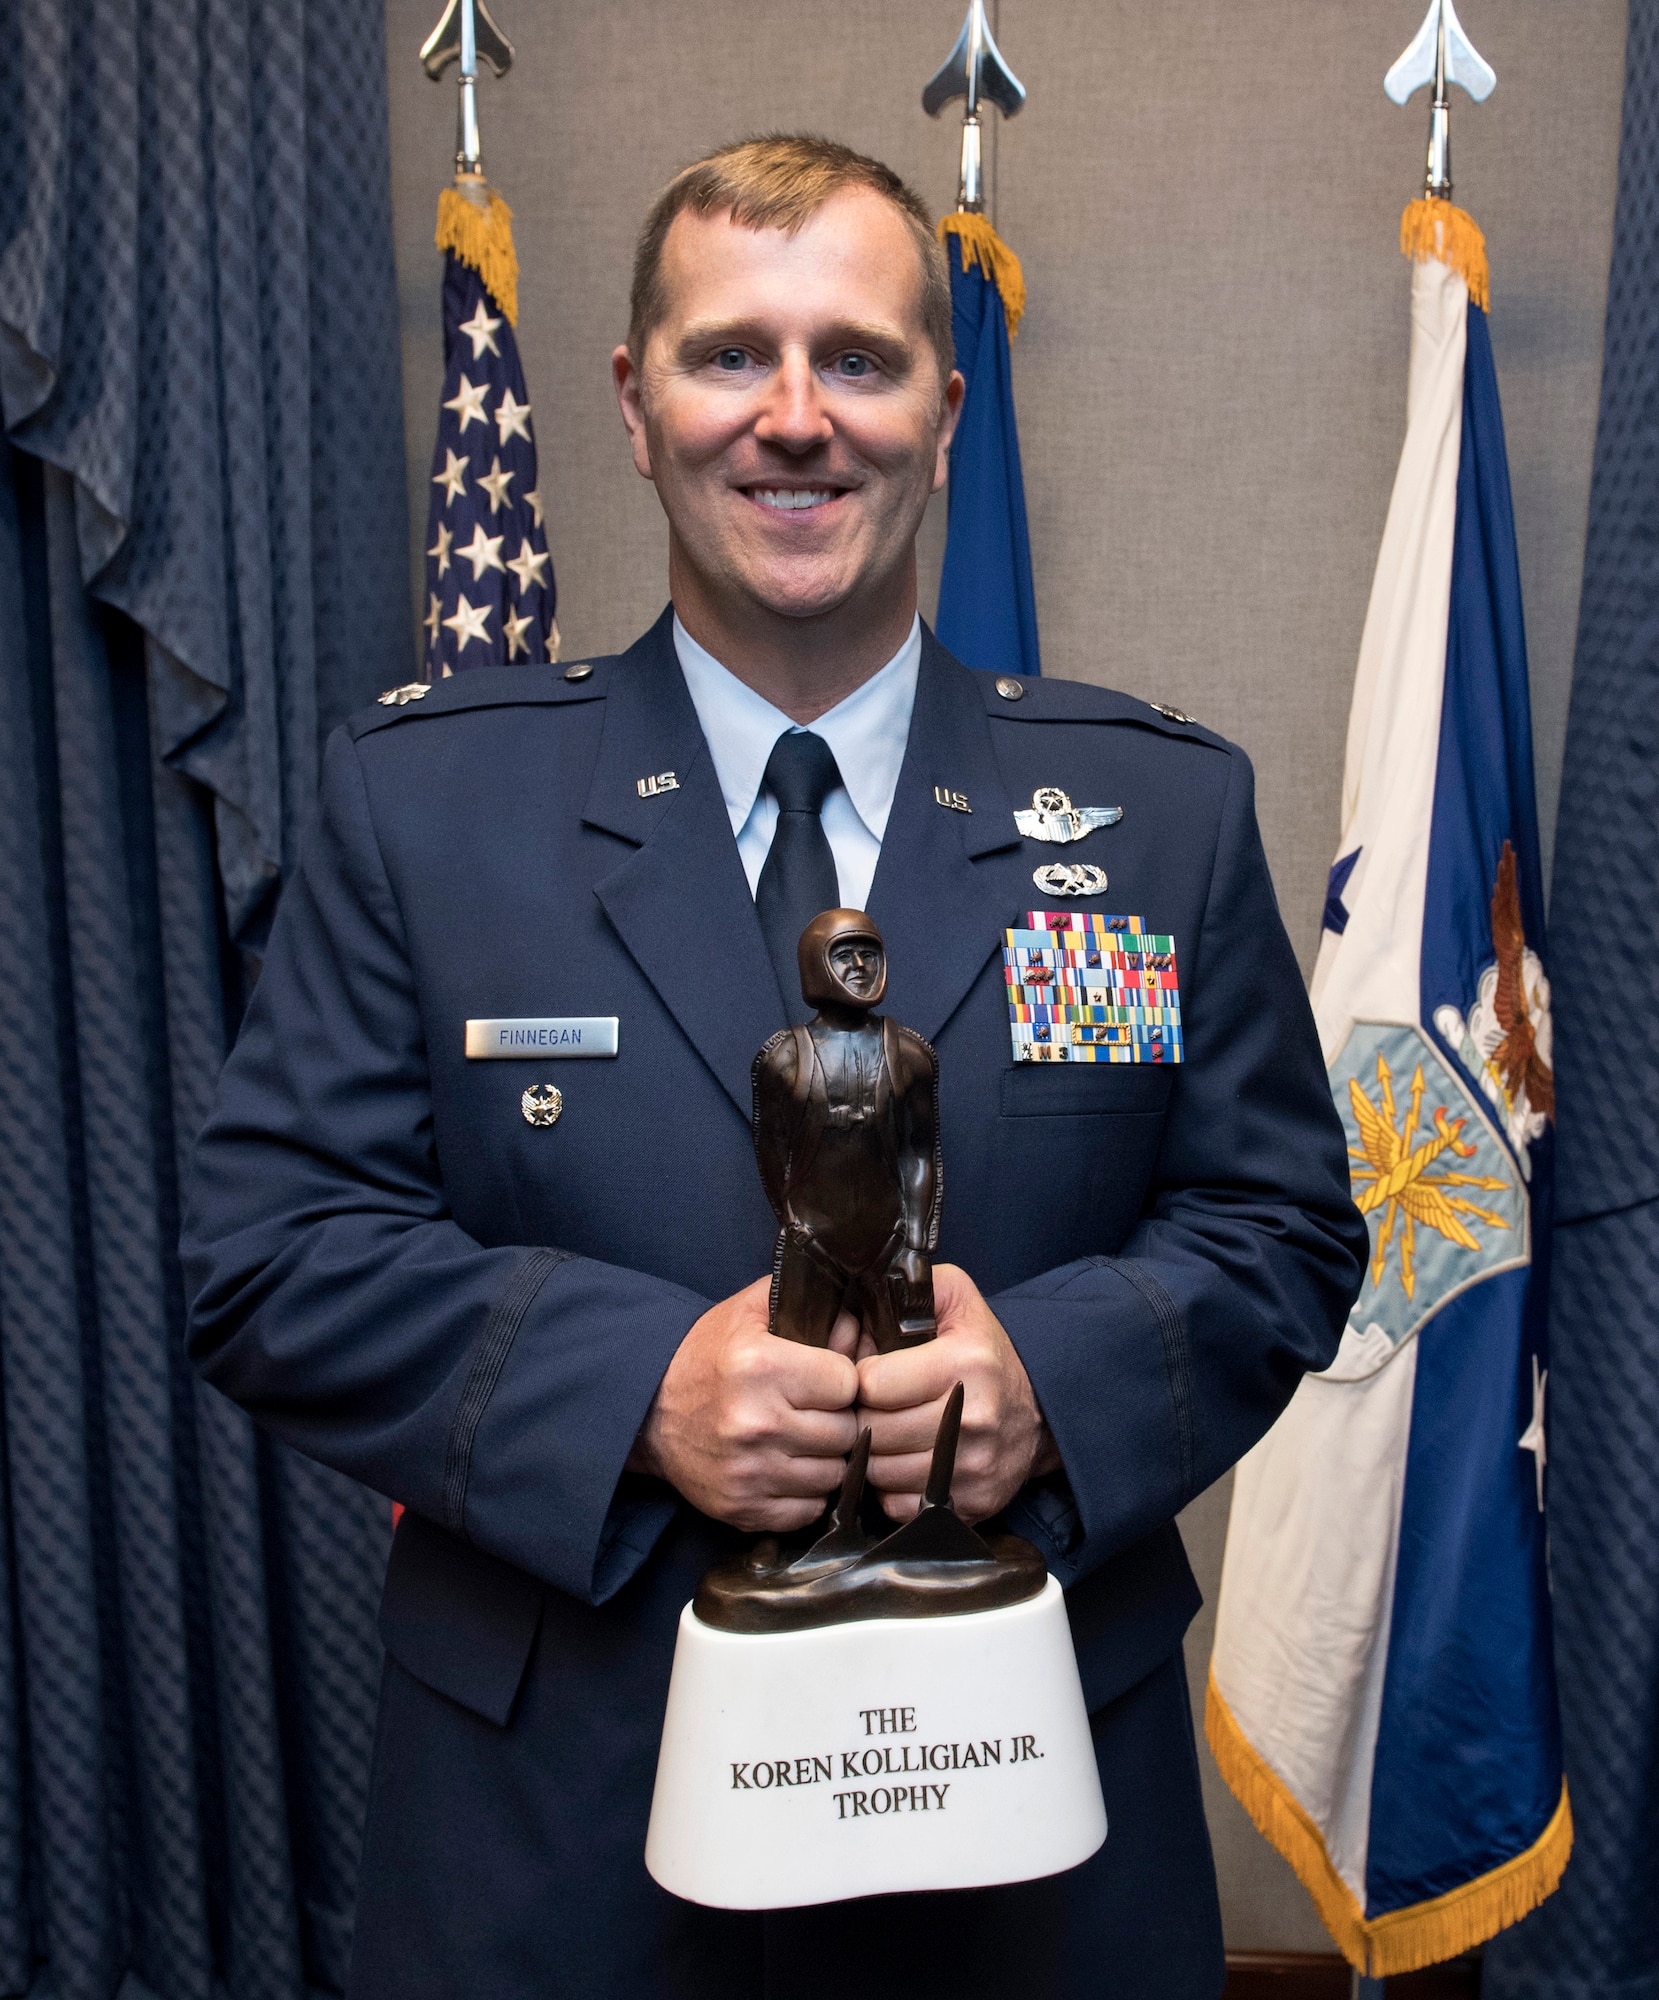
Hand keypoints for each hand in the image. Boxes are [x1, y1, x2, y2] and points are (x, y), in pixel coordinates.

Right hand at [629, 1278, 859, 1531]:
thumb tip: (860, 1327)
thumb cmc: (706, 1358)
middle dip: (836, 1419)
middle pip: (846, 1432)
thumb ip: (810, 1306)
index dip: (841, 1379)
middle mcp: (758, 1423)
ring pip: (834, 1474)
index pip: (848, 1382)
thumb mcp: (750, 1313)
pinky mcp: (743, 1509)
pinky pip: (808, 1509)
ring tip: (800, 1438)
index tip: (824, 1379)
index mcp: (762, 1367)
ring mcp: (750, 1473)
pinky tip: (786, 1467)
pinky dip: (805, 1493)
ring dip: (824, 1458)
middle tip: (812, 1410)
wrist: (647, 1412)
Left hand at [856, 1263, 1059, 1523]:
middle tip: (874, 1407)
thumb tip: (849, 1316)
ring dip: (875, 1455)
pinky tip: (905, 1463)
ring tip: (889, 1433)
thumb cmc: (983, 1353)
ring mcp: (974, 1467)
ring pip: (881, 1472)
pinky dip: (892, 1489)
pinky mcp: (972, 1503)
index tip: (870, 1375)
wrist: (1038, 1410)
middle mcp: (973, 1418)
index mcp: (965, 1363)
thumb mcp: (955, 1300)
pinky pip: (900, 1506)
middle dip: (863, 1417)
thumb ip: (907, 1289)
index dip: (861, 1378)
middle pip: (874, 1431)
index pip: (873, 1383)